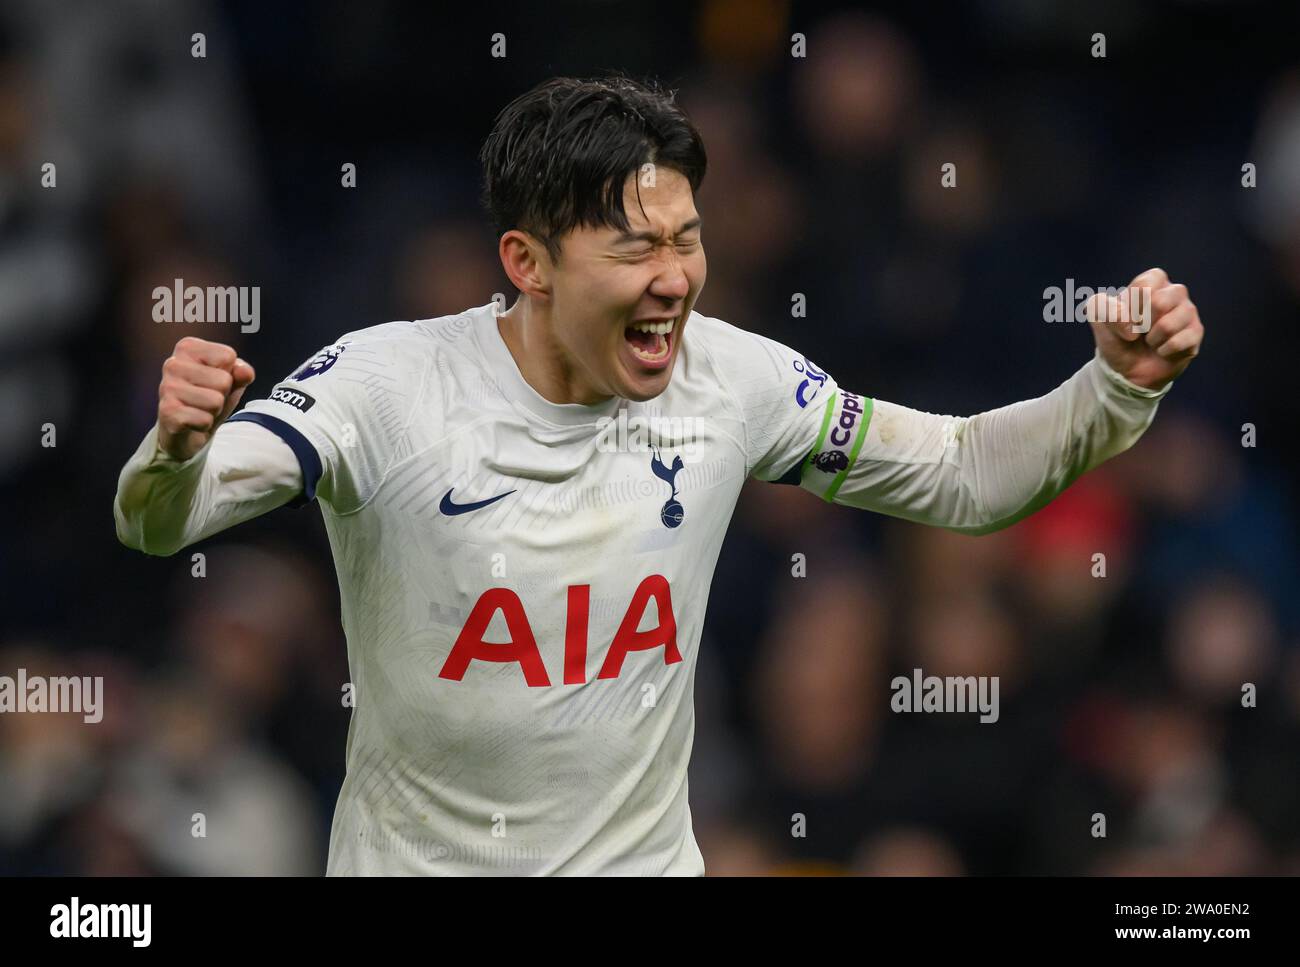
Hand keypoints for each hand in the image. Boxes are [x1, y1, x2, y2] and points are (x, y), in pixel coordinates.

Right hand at [157, 337, 255, 461]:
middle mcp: (173, 363)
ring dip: (213, 411)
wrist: (185, 431)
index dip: (230, 374)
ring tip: (199, 409)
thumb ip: (242, 372)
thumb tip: (245, 371)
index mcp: (187, 347)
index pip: (228, 356)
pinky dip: (204, 425)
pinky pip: (204, 420)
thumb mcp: (231, 381)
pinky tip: (191, 422)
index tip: (213, 381)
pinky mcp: (167, 412)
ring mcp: (167, 387)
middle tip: (206, 399)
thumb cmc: (209, 398)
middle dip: (222, 395)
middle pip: (224, 380)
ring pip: (215, 401)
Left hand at [1086, 267, 1203, 390]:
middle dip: (1142, 324)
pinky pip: (1178, 342)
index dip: (1130, 307)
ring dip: (1152, 339)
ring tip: (1151, 341)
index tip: (1126, 318)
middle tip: (1140, 331)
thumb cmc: (1117, 338)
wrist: (1128, 370)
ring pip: (1168, 325)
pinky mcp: (1196, 332)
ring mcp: (1188, 311)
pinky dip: (1163, 351)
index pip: (1144, 285)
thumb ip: (1101, 307)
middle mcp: (1174, 292)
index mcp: (1152, 281)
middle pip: (1160, 302)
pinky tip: (1162, 350)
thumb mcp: (1100, 320)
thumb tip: (1128, 320)